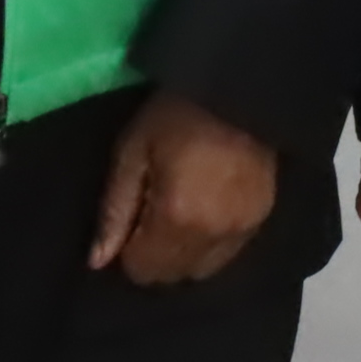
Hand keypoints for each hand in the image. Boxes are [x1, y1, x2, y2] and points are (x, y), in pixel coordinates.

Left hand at [94, 90, 279, 285]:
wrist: (239, 86)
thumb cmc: (175, 114)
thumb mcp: (132, 152)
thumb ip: (115, 210)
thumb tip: (98, 261)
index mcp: (175, 217)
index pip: (143, 270)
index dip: (128, 251)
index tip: (130, 221)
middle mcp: (212, 235)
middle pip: (173, 275)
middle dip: (155, 255)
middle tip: (151, 215)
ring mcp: (242, 230)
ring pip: (201, 270)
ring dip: (183, 254)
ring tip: (180, 214)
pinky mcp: (262, 219)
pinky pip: (227, 254)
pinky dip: (209, 244)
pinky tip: (205, 211)